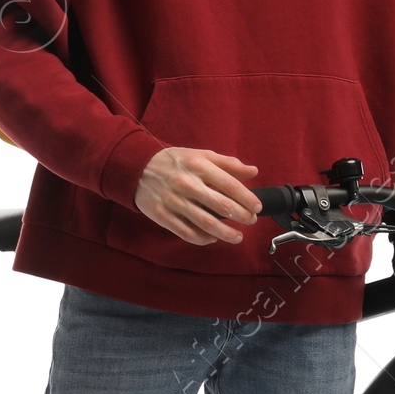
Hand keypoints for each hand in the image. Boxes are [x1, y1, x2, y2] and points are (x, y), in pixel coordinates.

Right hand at [135, 147, 260, 245]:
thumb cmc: (174, 162)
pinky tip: (213, 238)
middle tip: (251, 221)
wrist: (137, 168)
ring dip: (226, 233)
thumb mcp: (200, 155)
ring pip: (205, 223)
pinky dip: (202, 238)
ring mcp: (173, 201)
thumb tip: (253, 172)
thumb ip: (228, 164)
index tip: (257, 207)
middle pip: (221, 205)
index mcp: (198, 166)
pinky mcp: (162, 215)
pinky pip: (186, 232)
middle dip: (241, 216)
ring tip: (238, 237)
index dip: (247, 198)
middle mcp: (187, 184)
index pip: (229, 185)